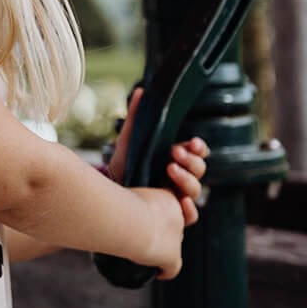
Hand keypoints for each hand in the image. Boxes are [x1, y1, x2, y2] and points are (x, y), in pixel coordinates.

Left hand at [105, 86, 209, 267]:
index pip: (197, 152)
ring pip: (196, 190)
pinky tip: (181, 202)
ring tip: (170, 170)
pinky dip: (189, 209)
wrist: (106, 190)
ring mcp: (177, 196)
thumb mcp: (130, 140)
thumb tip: (141, 91)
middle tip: (174, 153)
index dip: (199, 147)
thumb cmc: (123, 164)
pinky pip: (190, 216)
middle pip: (200, 170)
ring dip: (188, 179)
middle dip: (191, 161)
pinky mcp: (171, 215)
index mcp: (177, 159)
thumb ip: (137, 117)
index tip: (191, 142)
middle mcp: (181, 178)